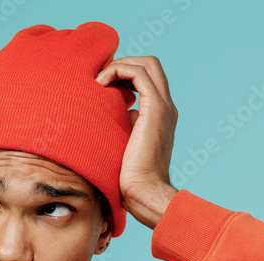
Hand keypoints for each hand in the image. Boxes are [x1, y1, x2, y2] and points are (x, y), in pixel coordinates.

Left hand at [95, 56, 178, 228]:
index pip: (146, 78)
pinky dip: (119, 71)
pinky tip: (101, 85)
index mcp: (159, 114)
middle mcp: (165, 106)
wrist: (143, 193)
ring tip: (99, 81)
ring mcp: (163, 106)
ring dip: (119, 65)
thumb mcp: (121, 146)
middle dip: (122, 64)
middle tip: (99, 79)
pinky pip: (139, 73)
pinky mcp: (155, 109)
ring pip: (147, 63)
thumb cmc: (127, 179)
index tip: (101, 85)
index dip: (124, 74)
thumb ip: (120, 128)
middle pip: (149, 64)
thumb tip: (107, 119)